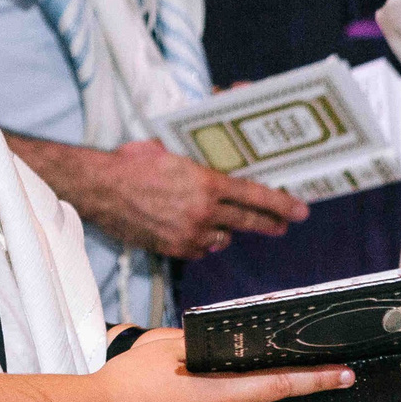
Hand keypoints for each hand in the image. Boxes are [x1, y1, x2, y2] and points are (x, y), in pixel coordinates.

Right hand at [91, 140, 306, 259]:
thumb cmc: (131, 164)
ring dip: (225, 230)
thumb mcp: (170, 152)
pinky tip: (192, 231)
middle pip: (247, 221)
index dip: (282, 204)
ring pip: (222, 237)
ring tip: (222, 224)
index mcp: (206, 183)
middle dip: (269, 223)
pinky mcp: (173, 248)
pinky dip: (200, 241)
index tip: (301, 210)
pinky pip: (198, 249)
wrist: (99, 187)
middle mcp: (203, 211)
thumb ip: (197, 163)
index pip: (255, 196)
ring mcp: (189, 233)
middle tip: (283, 225)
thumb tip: (212, 162)